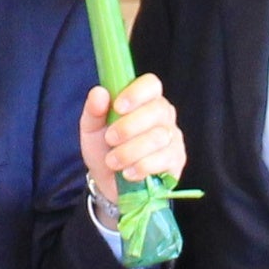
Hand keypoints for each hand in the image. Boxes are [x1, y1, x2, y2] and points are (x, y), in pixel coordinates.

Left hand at [82, 74, 187, 208]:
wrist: (109, 183)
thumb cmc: (104, 148)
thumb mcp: (91, 129)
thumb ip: (93, 110)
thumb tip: (99, 93)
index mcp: (144, 100)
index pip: (151, 84)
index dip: (136, 93)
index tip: (118, 107)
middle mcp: (163, 115)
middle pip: (157, 110)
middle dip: (129, 126)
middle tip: (109, 139)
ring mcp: (172, 137)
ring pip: (159, 137)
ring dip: (131, 151)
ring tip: (112, 161)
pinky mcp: (176, 160)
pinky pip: (164, 159)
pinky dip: (142, 166)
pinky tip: (128, 172)